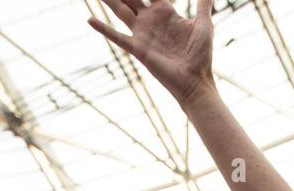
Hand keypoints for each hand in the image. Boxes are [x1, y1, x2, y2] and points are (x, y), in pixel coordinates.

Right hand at [88, 0, 213, 104]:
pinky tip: (89, 19)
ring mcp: (142, 33)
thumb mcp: (204, 25)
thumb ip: (203, 5)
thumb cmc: (200, 55)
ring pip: (120, 10)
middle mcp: (150, 20)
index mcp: (165, 12)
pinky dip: (103, 29)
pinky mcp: (138, 48)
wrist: (195, 80)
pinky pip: (117, 37)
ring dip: (109, 0)